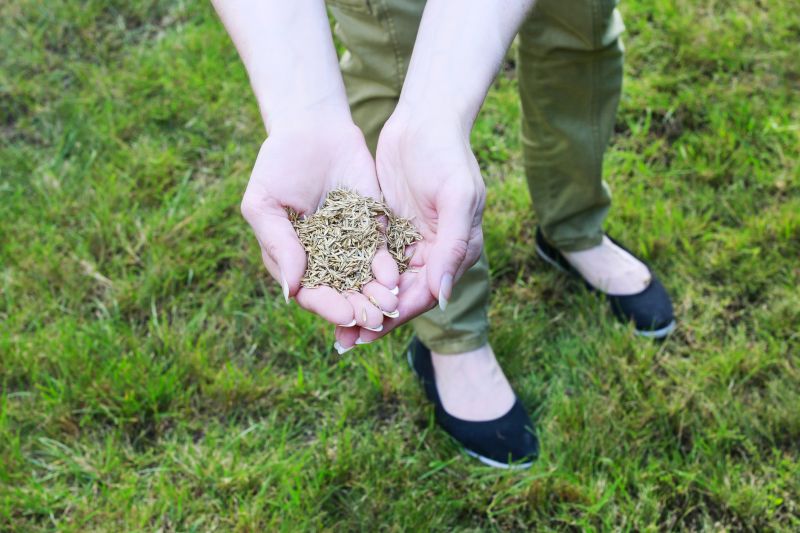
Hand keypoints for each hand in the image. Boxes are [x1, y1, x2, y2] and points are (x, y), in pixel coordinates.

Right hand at [241, 114, 399, 329]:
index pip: (312, 293)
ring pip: (365, 279)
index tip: (345, 314)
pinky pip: (381, 252)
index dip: (328, 306)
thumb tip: (290, 292)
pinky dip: (387, 266)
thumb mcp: (265, 204)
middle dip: (358, 308)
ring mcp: (350, 245)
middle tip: (375, 319)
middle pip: (342, 293)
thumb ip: (278, 245)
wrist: (312, 128)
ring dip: (377, 295)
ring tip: (389, 305)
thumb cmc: (278, 166)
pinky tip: (393, 275)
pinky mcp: (372, 228)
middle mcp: (324, 259)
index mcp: (294, 260)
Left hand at [334, 105, 485, 347]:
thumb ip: (453, 247)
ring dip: (359, 303)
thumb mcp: (457, 198)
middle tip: (342, 341)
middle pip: (400, 297)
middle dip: (372, 319)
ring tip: (332, 326)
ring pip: (382, 284)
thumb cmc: (447, 155)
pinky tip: (328, 289)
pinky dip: (352, 277)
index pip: (424, 294)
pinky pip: (368, 262)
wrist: (425, 119)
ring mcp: (409, 242)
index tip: (367, 332)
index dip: (395, 315)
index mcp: (455, 253)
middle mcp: (433, 254)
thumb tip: (443, 298)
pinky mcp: (388, 229)